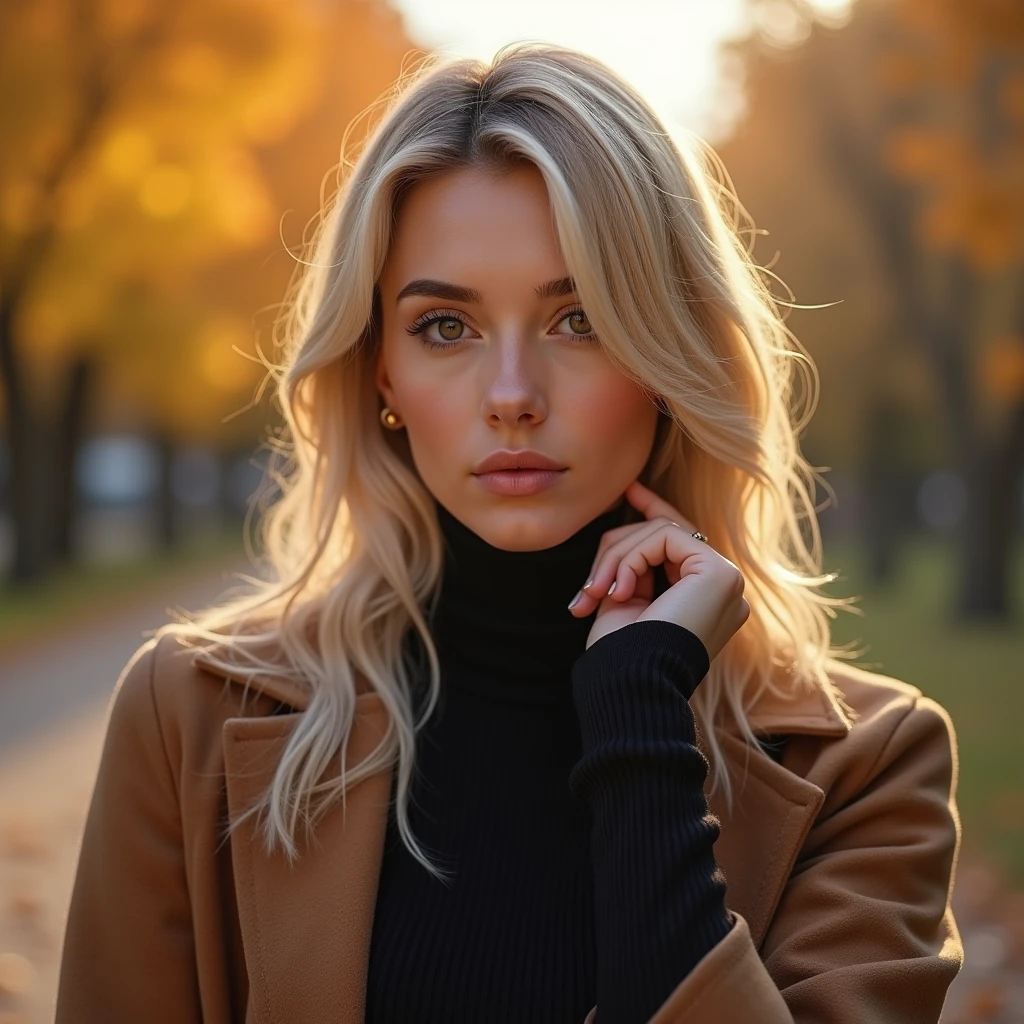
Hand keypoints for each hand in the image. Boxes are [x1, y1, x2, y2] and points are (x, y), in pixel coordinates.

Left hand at [569, 480, 749, 660]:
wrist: (630, 685)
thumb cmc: (621, 656)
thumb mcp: (623, 603)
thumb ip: (631, 566)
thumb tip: (622, 524)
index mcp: (704, 600)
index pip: (681, 540)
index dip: (655, 509)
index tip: (628, 490)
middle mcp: (724, 590)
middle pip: (664, 533)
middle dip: (616, 549)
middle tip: (587, 588)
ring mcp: (727, 580)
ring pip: (661, 531)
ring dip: (616, 557)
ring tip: (596, 593)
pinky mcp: (719, 574)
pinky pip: (665, 536)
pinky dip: (632, 558)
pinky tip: (620, 592)